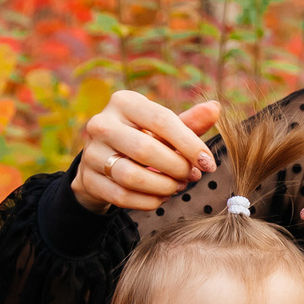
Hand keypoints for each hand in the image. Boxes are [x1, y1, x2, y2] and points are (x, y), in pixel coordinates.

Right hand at [71, 91, 220, 211]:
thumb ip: (190, 122)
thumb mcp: (164, 129)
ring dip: (163, 187)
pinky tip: (160, 198)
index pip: (162, 120)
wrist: (103, 161)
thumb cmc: (143, 139)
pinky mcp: (88, 179)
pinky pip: (122, 196)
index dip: (190, 144)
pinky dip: (148, 201)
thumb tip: (215, 108)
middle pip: (146, 149)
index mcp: (124, 102)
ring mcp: (91, 152)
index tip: (209, 164)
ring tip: (177, 187)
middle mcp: (102, 123)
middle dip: (176, 168)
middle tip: (190, 177)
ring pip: (132, 176)